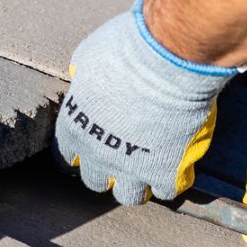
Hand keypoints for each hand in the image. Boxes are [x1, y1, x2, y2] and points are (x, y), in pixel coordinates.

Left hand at [55, 0, 241, 204]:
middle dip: (110, 169)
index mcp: (74, 130)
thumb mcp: (89, 55)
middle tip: (127, 153)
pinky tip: (179, 164)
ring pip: (130, 195)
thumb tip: (81, 74)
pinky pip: (168, 191)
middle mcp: (98, 157)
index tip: (97, 140)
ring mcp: (132, 170)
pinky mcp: (166, 173)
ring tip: (153, 166)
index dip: (84, 150)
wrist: (170, 59)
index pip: (67, 157)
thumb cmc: (128, 50)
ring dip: (140, 183)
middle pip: (97, 181)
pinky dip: (174, 179)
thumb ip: (83, 73)